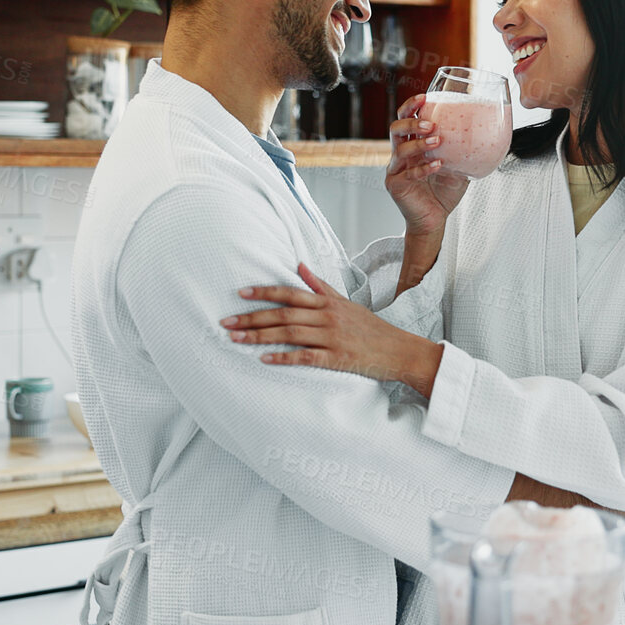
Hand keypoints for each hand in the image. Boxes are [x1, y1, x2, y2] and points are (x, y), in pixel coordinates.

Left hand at [226, 263, 443, 395]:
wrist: (399, 350)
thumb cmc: (371, 328)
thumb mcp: (346, 302)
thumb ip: (320, 285)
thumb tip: (300, 265)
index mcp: (328, 302)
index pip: (290, 293)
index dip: (264, 292)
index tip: (241, 293)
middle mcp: (328, 317)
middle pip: (283, 315)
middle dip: (252, 317)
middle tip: (225, 321)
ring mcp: (332, 338)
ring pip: (289, 334)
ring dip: (259, 337)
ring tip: (235, 338)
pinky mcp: (337, 359)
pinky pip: (306, 357)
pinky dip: (284, 357)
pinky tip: (264, 359)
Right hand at [386, 94, 470, 236]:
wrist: (434, 219)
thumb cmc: (443, 193)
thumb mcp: (458, 167)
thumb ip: (464, 151)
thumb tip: (488, 134)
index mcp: (413, 145)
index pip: (406, 119)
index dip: (411, 107)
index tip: (424, 98)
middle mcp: (401, 155)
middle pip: (396, 129)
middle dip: (411, 122)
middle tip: (429, 123)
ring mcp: (396, 170)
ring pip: (399, 149)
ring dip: (419, 143)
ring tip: (437, 141)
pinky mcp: (396, 185)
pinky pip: (408, 173)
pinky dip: (423, 168)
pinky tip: (438, 165)